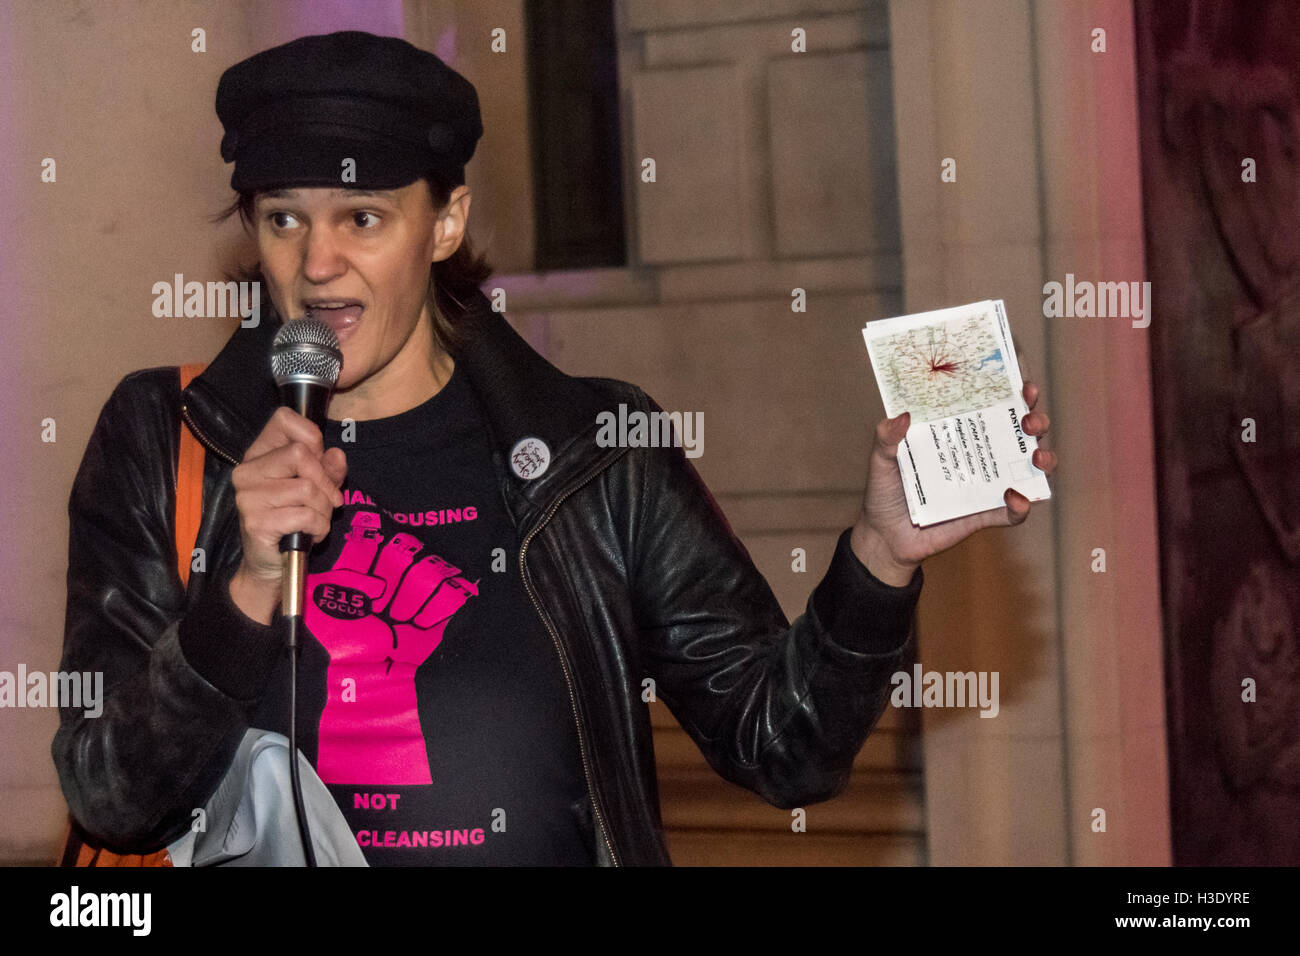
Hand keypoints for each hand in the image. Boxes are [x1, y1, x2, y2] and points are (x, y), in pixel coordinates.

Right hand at [228, 407, 347, 620]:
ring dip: (324, 509)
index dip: (312, 435)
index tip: (320, 460)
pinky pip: (305, 515)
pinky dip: (318, 526)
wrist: (271, 564)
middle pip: (301, 453)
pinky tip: (310, 534)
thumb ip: (328, 468)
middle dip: (325, 481)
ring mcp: (248, 497)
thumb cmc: (293, 520)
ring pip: (307, 488)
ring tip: (317, 521)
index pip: (283, 419)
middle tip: (329, 502)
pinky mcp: (256, 522)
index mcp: (259, 454)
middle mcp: (248, 471)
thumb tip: (336, 454)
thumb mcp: (317, 488)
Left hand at [851, 380, 1057, 585]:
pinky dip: (1021, 507)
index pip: (993, 407)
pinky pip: (1013, 513)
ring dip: (1044, 459)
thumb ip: (886, 438)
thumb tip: (902, 415)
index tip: (1024, 385)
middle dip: (1036, 421)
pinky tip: (1015, 498)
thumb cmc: (885, 491)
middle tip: (1029, 420)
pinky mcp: (985, 515)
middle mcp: (978, 455)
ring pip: (1029, 469)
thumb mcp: (881, 460)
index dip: (1014, 395)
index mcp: (958, 433)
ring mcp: (986, 485)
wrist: (884, 536)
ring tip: (1037, 456)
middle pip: (1021, 433)